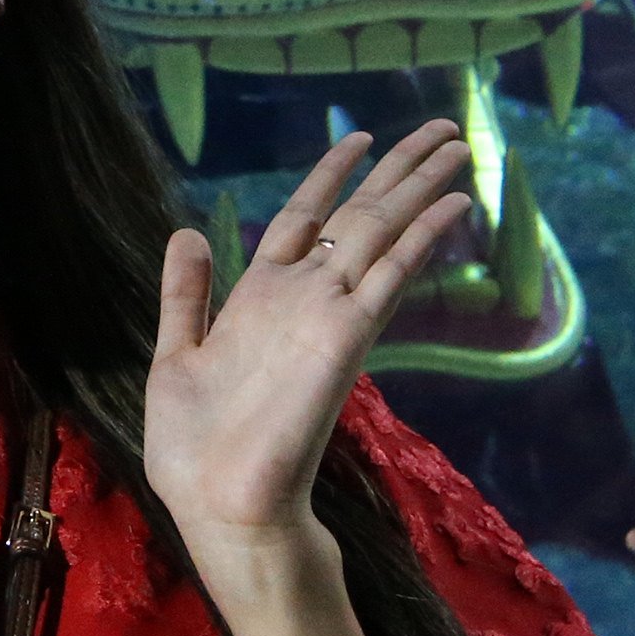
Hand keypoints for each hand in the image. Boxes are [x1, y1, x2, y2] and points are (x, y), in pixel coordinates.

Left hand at [142, 124, 472, 577]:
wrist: (221, 505)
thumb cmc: (195, 446)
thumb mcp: (175, 353)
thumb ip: (186, 294)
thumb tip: (188, 232)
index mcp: (260, 297)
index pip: (304, 216)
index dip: (331, 174)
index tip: (362, 136)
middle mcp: (302, 297)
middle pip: (358, 215)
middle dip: (398, 169)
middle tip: (443, 130)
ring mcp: (328, 315)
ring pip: (381, 233)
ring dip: (419, 187)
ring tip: (459, 146)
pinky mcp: (348, 340)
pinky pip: (391, 276)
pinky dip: (421, 238)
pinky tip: (450, 206)